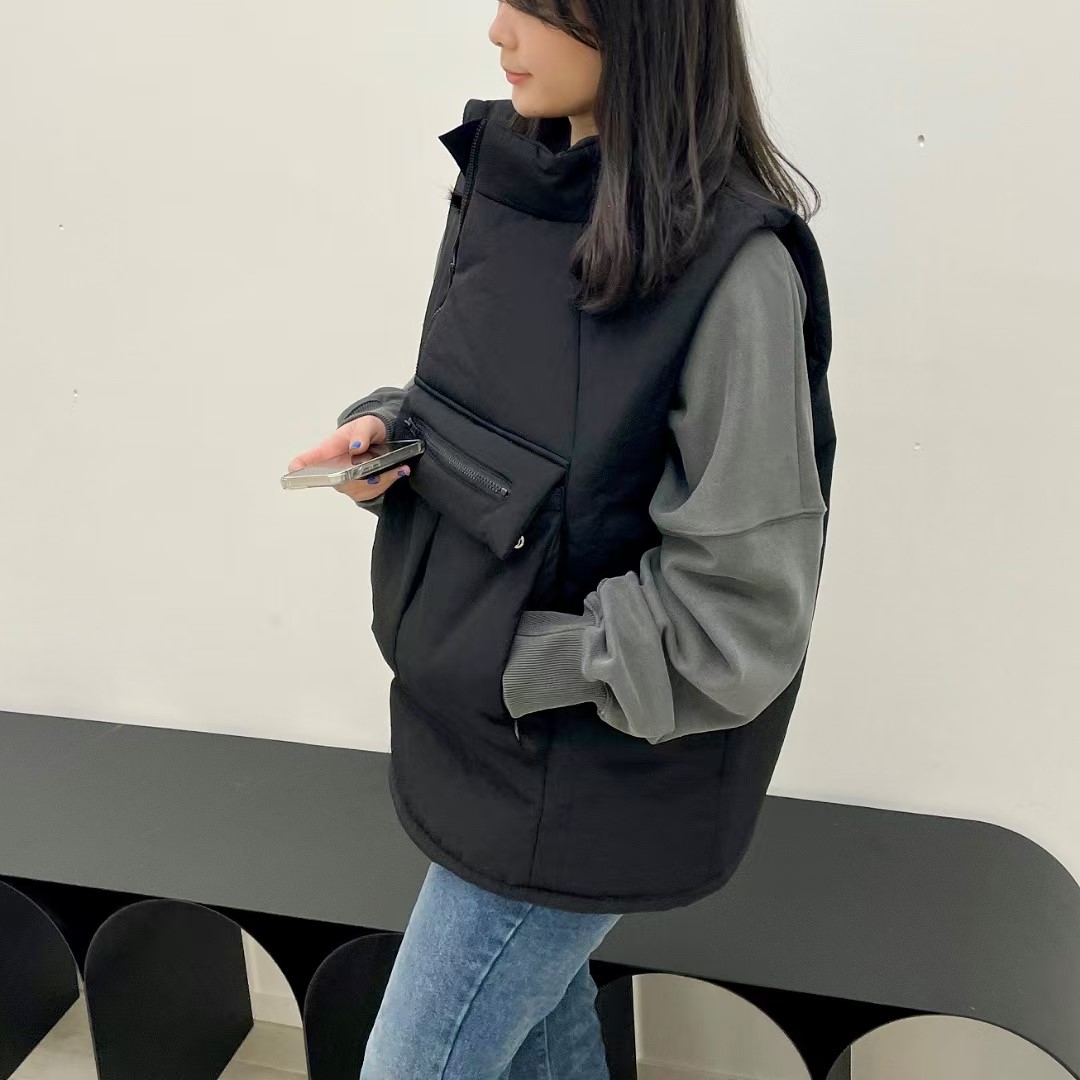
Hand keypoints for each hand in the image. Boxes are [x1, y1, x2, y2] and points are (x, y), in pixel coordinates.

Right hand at [287, 415, 410, 501]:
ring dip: (381, 480)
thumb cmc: (367, 429)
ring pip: (359, 489)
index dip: (300, 466)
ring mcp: (347, 481)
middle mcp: (333, 469)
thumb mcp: (367, 423)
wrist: (382, 438)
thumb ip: (362, 432)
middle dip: (359, 479)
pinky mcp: (362, 489)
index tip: (293, 470)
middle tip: (376, 473)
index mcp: (329, 449)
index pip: (308, 460)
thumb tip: (355, 446)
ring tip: (399, 468)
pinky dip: (389, 482)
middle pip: (339, 481)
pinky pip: (373, 492)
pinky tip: (400, 471)